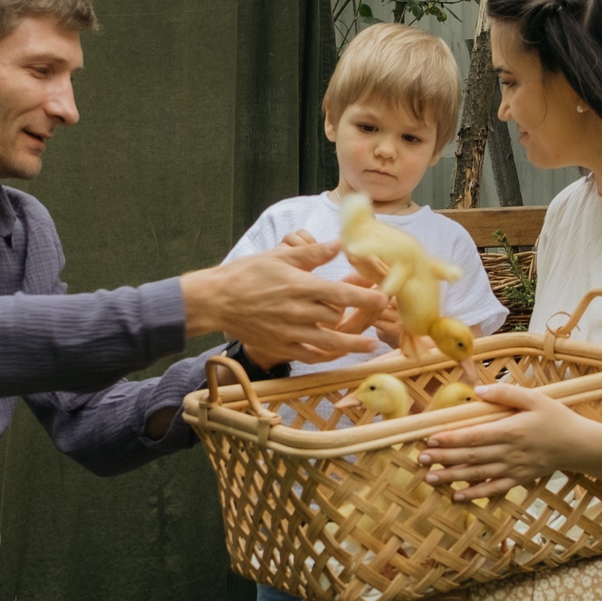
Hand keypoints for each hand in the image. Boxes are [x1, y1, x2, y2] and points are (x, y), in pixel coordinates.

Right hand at [181, 241, 385, 365]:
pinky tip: (338, 355)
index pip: (341, 294)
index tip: (384, 297)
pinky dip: (326, 356)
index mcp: (300, 286)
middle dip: (357, 314)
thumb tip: (340, 244)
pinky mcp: (280, 345)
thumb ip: (312, 254)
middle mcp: (298, 311)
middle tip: (374, 311)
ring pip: (329, 342)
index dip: (366, 297)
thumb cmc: (246, 274)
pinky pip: (309, 354)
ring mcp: (289, 332)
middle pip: (337, 317)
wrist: (216, 300)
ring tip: (370, 346)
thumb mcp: (279, 257)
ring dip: (352, 345)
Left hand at [416, 383, 597, 500]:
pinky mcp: (519, 480)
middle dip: (444, 458)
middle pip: (471, 456)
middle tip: (421, 460)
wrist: (579, 445)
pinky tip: (457, 496)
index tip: (430, 439)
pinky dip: (475, 495)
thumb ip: (506, 393)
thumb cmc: (556, 418)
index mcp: (511, 430)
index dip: (451, 438)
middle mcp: (510, 452)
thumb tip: (477, 391)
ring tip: (430, 478)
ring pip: (478, 474)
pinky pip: (494, 489)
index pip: (474, 435)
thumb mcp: (534, 398)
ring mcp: (514, 469)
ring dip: (452, 477)